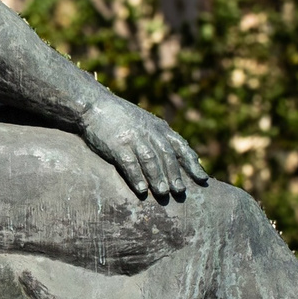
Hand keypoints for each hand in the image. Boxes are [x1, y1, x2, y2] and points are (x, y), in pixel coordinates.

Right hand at [80, 94, 206, 199]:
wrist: (95, 105)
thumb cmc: (121, 117)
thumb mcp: (145, 122)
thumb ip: (160, 136)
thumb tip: (177, 155)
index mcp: (159, 128)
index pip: (181, 146)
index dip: (193, 163)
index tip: (202, 179)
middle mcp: (149, 132)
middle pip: (167, 155)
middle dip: (175, 174)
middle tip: (180, 191)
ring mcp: (133, 138)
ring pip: (150, 160)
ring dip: (158, 177)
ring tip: (164, 193)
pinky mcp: (117, 144)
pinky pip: (130, 163)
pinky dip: (137, 177)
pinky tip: (141, 190)